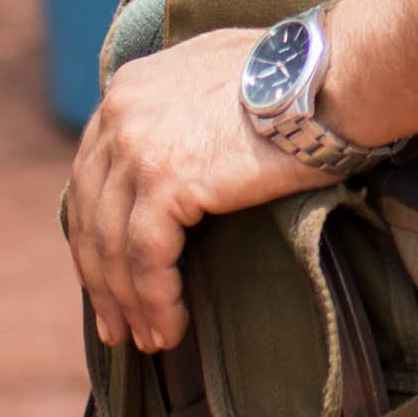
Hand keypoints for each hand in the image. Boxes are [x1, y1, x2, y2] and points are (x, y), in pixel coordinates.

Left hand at [62, 24, 331, 354]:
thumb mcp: (216, 77)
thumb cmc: (296, 81)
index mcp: (128, 89)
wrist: (328, 77)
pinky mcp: (164, 181)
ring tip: (149, 339)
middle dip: (101, 279)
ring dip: (128, 302)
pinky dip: (155, 301)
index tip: (107, 277)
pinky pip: (146, 259)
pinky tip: (171, 327)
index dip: (95, 233)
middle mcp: (120, 113)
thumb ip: (181, 108)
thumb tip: (181, 146)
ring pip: (113, 245)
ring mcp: (136, 146)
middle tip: (117, 326)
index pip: (92, 175)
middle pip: (90, 214)